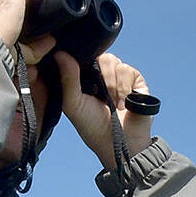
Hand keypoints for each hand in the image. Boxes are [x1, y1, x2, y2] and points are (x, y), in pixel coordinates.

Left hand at [56, 52, 154, 169]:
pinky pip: (128, 70)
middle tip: (101, 96)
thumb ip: (67, 78)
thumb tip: (60, 53)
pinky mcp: (136, 80)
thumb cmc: (92, 127)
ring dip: (112, 85)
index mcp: (85, 77)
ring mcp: (119, 76)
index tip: (84, 79)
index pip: (84, 56)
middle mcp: (102, 74)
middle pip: (100, 56)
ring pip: (113, 62)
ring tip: (113, 105)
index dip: (83, 61)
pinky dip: (124, 88)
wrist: (119, 143)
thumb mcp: (73, 104)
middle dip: (100, 77)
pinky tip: (124, 103)